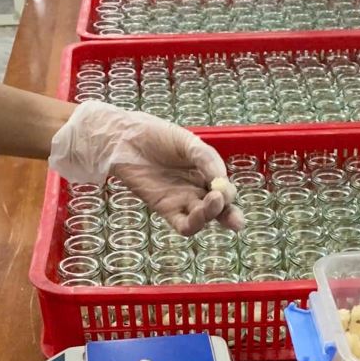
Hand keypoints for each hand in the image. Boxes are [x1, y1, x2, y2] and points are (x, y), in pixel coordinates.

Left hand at [49, 100, 242, 235]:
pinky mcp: (165, 208)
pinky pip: (183, 225)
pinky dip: (193, 225)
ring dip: (211, 215)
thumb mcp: (187, 142)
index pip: (225, 189)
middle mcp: (197, 189)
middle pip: (220, 209)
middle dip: (230, 215)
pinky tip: (197, 217)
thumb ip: (206, 159)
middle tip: (235, 218)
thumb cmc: (155, 135)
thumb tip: (221, 181)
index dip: (228, 192)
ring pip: (203, 218)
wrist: (124, 138)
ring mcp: (182, 200)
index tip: (221, 185)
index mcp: (205, 172)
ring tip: (213, 202)